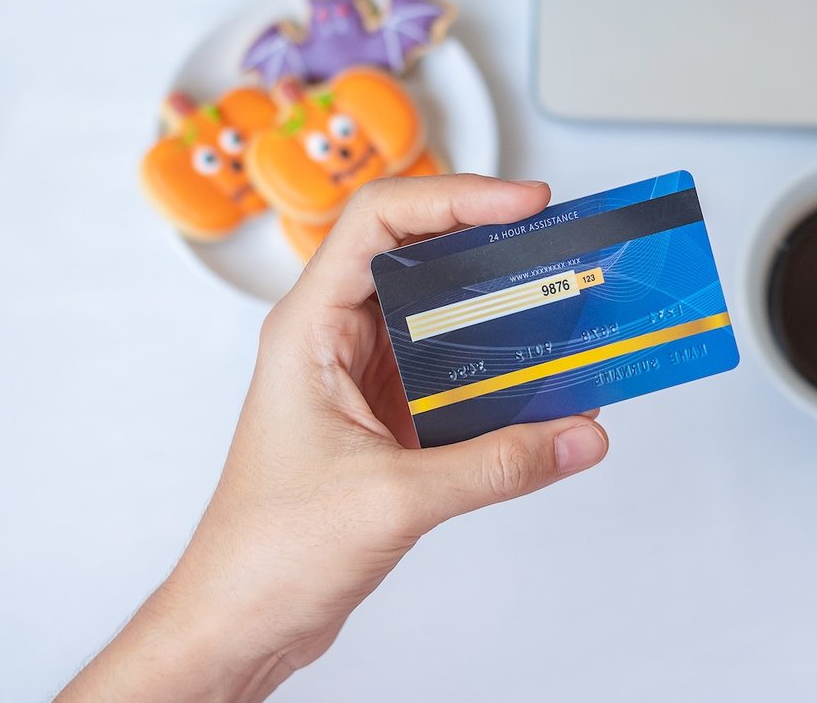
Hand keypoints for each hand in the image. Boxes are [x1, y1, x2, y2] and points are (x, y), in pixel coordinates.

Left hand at [60, 175, 609, 701]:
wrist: (239, 621)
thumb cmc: (267, 552)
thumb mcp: (394, 500)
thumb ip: (496, 466)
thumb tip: (578, 434)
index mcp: (309, 329)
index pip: (379, 221)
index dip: (454, 196)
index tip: (523, 204)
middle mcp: (334, 339)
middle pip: (417, 253)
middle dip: (491, 242)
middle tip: (558, 244)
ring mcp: (361, 376)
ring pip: (440, 312)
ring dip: (501, 306)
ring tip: (564, 304)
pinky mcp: (387, 417)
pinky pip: (452, 369)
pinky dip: (500, 368)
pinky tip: (546, 383)